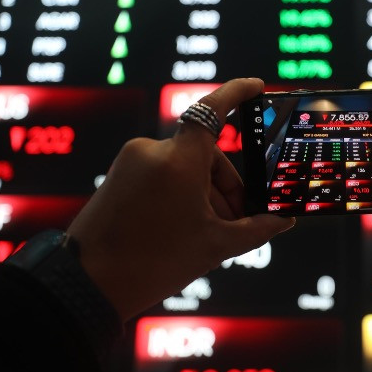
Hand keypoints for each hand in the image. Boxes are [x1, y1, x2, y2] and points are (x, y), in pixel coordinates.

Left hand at [67, 78, 294, 319]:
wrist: (88, 285)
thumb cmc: (153, 263)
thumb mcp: (214, 246)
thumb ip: (255, 228)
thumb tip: (283, 221)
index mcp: (179, 160)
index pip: (213, 110)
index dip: (237, 93)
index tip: (255, 85)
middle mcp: (153, 151)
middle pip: (205, 156)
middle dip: (225, 187)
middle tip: (238, 220)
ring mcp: (132, 162)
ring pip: (184, 168)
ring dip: (203, 194)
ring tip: (209, 233)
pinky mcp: (118, 175)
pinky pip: (161, 175)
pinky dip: (179, 194)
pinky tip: (185, 227)